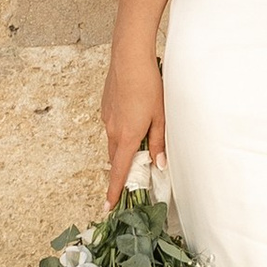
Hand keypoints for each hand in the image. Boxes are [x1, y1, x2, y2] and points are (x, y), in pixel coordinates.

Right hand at [102, 45, 167, 198]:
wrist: (129, 58)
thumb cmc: (149, 86)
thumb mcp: (161, 116)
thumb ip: (159, 142)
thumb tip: (160, 163)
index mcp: (127, 137)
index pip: (119, 171)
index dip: (114, 191)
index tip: (107, 207)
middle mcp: (112, 130)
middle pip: (115, 157)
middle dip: (121, 169)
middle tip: (130, 177)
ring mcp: (107, 117)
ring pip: (113, 140)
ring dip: (122, 147)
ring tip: (137, 140)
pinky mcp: (105, 106)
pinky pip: (112, 125)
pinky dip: (120, 129)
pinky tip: (133, 115)